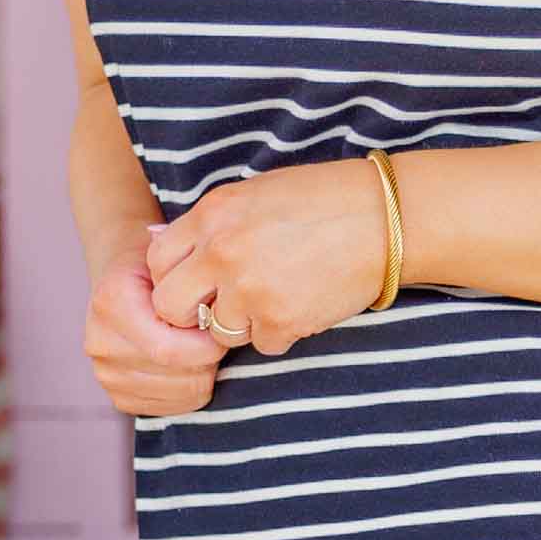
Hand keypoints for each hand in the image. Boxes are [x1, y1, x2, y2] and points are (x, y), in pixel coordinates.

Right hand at [87, 246, 223, 421]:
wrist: (125, 285)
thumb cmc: (159, 273)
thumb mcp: (176, 265)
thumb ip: (192, 293)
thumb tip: (221, 330)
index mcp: (111, 303)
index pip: (168, 350)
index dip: (208, 347)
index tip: (221, 330)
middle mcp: (100, 343)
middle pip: (177, 377)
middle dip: (209, 361)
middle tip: (212, 339)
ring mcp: (105, 374)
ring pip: (181, 396)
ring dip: (202, 374)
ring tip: (198, 349)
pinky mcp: (118, 397)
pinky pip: (171, 409)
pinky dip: (190, 392)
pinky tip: (188, 367)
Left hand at [143, 162, 388, 360]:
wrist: (384, 217)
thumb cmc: (322, 200)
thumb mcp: (254, 194)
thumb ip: (208, 223)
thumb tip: (159, 248)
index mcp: (212, 214)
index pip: (156, 261)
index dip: (174, 276)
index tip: (196, 281)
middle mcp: (222, 252)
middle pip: (170, 306)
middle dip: (191, 312)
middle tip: (222, 303)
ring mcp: (250, 290)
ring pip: (217, 331)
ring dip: (241, 322)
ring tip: (276, 294)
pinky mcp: (281, 321)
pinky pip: (261, 345)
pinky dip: (279, 332)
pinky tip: (303, 302)